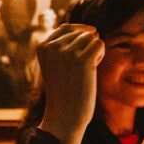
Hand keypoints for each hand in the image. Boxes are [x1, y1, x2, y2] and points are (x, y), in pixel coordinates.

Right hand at [36, 23, 104, 143]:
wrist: (65, 115)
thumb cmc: (64, 92)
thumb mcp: (59, 65)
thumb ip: (66, 46)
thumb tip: (92, 29)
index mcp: (42, 46)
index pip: (66, 28)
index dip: (78, 38)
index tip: (78, 58)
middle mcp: (52, 46)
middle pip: (81, 32)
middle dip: (86, 47)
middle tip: (79, 70)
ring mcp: (66, 52)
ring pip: (91, 37)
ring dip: (93, 52)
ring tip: (85, 70)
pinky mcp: (82, 59)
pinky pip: (99, 44)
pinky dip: (100, 56)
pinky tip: (93, 69)